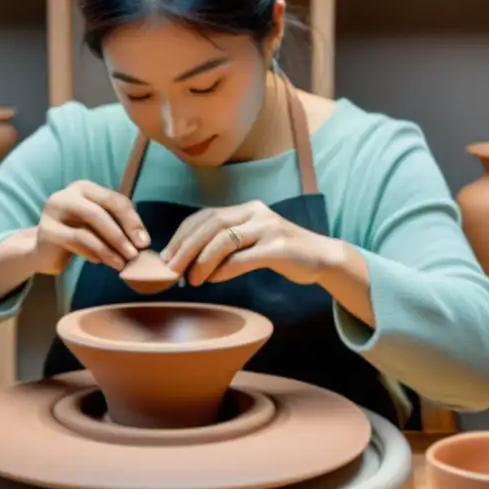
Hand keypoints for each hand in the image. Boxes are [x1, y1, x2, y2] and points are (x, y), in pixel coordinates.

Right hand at [34, 180, 149, 272]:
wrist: (44, 251)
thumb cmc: (78, 236)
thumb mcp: (99, 227)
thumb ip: (118, 226)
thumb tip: (142, 241)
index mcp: (85, 188)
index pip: (114, 199)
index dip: (132, 220)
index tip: (144, 242)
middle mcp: (68, 195)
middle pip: (101, 211)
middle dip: (121, 234)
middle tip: (134, 254)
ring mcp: (54, 211)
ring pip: (88, 228)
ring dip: (109, 249)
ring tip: (121, 264)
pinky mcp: (47, 231)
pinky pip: (76, 241)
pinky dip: (92, 253)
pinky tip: (99, 262)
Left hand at [161, 200, 336, 285]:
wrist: (321, 257)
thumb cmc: (280, 253)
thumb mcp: (251, 242)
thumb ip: (226, 245)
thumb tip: (188, 263)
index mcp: (246, 209)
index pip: (205, 216)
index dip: (182, 235)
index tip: (166, 256)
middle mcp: (255, 212)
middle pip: (211, 224)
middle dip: (186, 247)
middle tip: (171, 269)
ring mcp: (269, 228)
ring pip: (225, 239)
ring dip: (202, 260)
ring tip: (192, 279)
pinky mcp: (279, 247)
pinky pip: (244, 258)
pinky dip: (225, 270)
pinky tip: (214, 279)